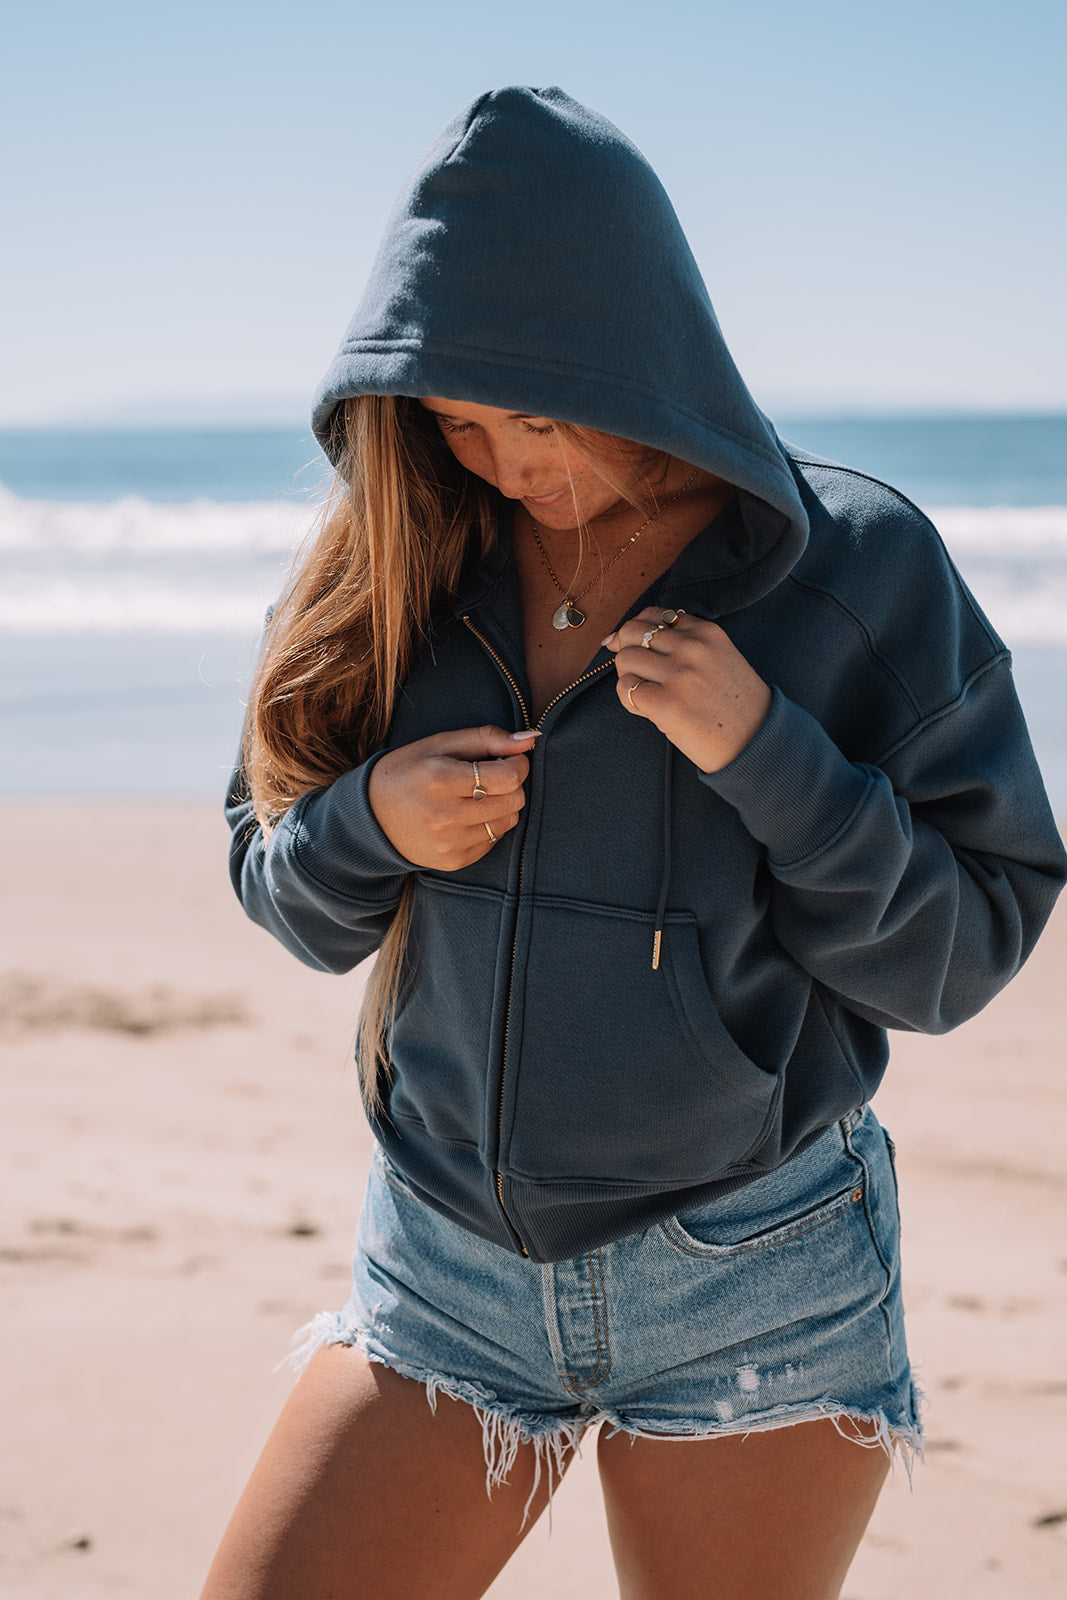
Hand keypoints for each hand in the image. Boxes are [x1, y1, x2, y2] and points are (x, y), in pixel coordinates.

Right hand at [368, 725, 538, 869]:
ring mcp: (450, 843)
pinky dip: (488, 825)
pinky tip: (466, 816)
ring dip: (502, 805)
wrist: (371, 816)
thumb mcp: (440, 744)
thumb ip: (487, 738)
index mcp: (441, 779)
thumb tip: (530, 739)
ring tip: (477, 795)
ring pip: (508, 821)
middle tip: (490, 775)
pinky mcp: (454, 861)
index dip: (518, 763)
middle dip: (511, 783)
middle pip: (514, 800)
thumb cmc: (407, 771)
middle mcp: (446, 816)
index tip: (507, 757)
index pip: (509, 776)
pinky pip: (494, 840)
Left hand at [603, 608, 771, 772]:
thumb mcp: (718, 659)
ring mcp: (679, 675)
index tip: (636, 649)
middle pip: (632, 631)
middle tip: (636, 672)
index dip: (637, 632)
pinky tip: (646, 709)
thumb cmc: (734, 704)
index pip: (654, 615)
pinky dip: (628, 699)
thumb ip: (681, 644)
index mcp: (707, 633)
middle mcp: (692, 648)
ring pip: (625, 657)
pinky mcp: (667, 704)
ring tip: (645, 692)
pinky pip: (626, 688)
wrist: (756, 742)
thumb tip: (618, 639)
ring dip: (627, 675)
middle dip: (625, 649)